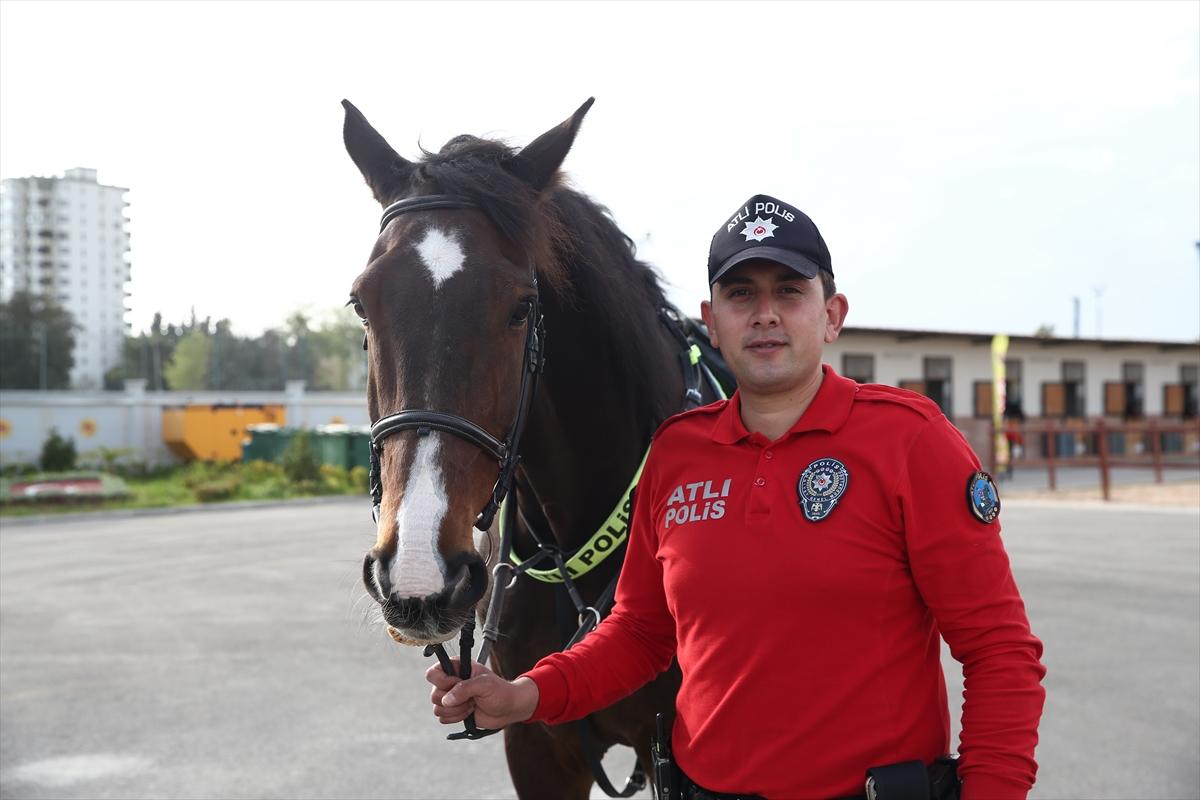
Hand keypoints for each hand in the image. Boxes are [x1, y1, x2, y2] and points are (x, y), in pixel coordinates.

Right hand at [425, 658, 539, 729]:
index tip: (458, 684)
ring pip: (438, 708)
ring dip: (457, 710)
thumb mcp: (484, 685)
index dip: (442, 682)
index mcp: (456, 668)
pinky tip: (470, 712)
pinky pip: (443, 718)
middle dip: (454, 701)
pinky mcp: (454, 712)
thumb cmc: (500, 691)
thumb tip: (446, 700)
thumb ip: (464, 689)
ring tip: (472, 704)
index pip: (433, 673)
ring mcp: (451, 698)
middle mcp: (451, 682)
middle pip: (434, 694)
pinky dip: (457, 718)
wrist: (509, 708)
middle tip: (471, 697)